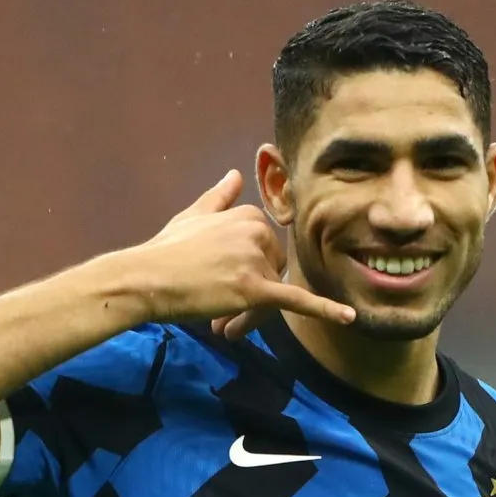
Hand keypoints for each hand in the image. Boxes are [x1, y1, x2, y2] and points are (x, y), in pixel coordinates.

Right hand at [134, 170, 354, 331]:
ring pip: (273, 295)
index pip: (268, 251)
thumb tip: (236, 174)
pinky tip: (349, 317)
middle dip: (253, 294)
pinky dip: (325, 309)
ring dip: (251, 313)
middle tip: (219, 308)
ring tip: (220, 322)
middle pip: (274, 273)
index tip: (221, 282)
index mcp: (249, 215)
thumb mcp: (193, 215)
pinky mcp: (255, 289)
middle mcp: (258, 232)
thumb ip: (219, 197)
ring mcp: (257, 261)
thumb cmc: (165, 251)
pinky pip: (297, 301)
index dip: (249, 271)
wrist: (146, 278)